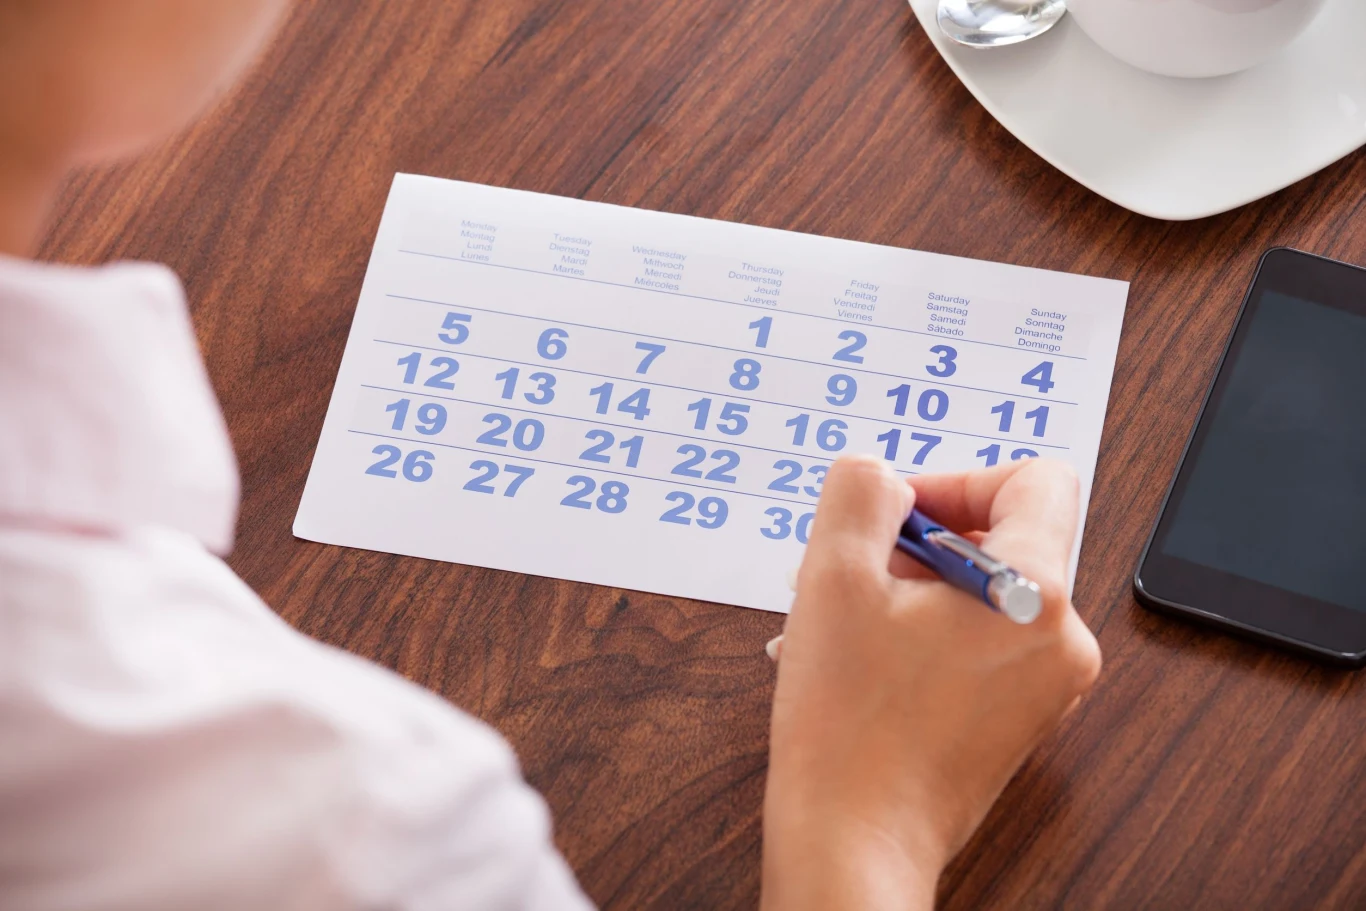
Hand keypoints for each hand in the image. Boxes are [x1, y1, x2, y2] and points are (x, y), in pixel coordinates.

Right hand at [760, 455, 1100, 910]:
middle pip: (1001, 539)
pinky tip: (857, 660)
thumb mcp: (833, 577)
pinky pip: (977, 643)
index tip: (898, 517)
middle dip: (915, 545)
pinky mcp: (1018, 719)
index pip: (1035, 480)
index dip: (957, 480)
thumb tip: (883, 478)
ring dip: (907, 591)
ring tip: (838, 624)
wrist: (854, 843)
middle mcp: (1062, 641)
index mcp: (1037, 595)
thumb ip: (861, 493)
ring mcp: (1045, 687)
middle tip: (850, 572)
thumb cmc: (849, 727)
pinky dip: (921, 634)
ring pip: (980, 594)